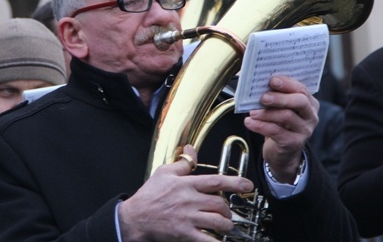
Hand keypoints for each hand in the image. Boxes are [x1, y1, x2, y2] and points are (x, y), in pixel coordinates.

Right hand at [118, 145, 253, 241]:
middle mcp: (189, 200)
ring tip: (224, 226)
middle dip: (227, 209)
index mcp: (186, 184)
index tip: (247, 185)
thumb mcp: (164, 173)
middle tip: (226, 212)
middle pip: (220, 203)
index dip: (235, 182)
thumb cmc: (149, 196)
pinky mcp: (185, 234)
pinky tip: (220, 241)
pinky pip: (207, 240)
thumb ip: (182, 163)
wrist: (135, 218)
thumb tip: (192, 150)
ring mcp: (188, 218)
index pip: (216, 180)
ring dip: (226, 225)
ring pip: (218, 222)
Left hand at [244, 75, 318, 182]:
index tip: (272, 80)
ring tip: (252, 112)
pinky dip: (261, 126)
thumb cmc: (280, 124)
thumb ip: (275, 95)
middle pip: (299, 102)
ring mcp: (304, 130)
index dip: (287, 83)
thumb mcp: (280, 108)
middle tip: (263, 97)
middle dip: (280, 97)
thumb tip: (258, 81)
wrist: (282, 152)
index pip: (301, 89)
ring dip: (266, 113)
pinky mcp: (294, 143)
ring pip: (286, 116)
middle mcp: (310, 116)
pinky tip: (249, 122)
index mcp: (309, 102)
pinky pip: (276, 132)